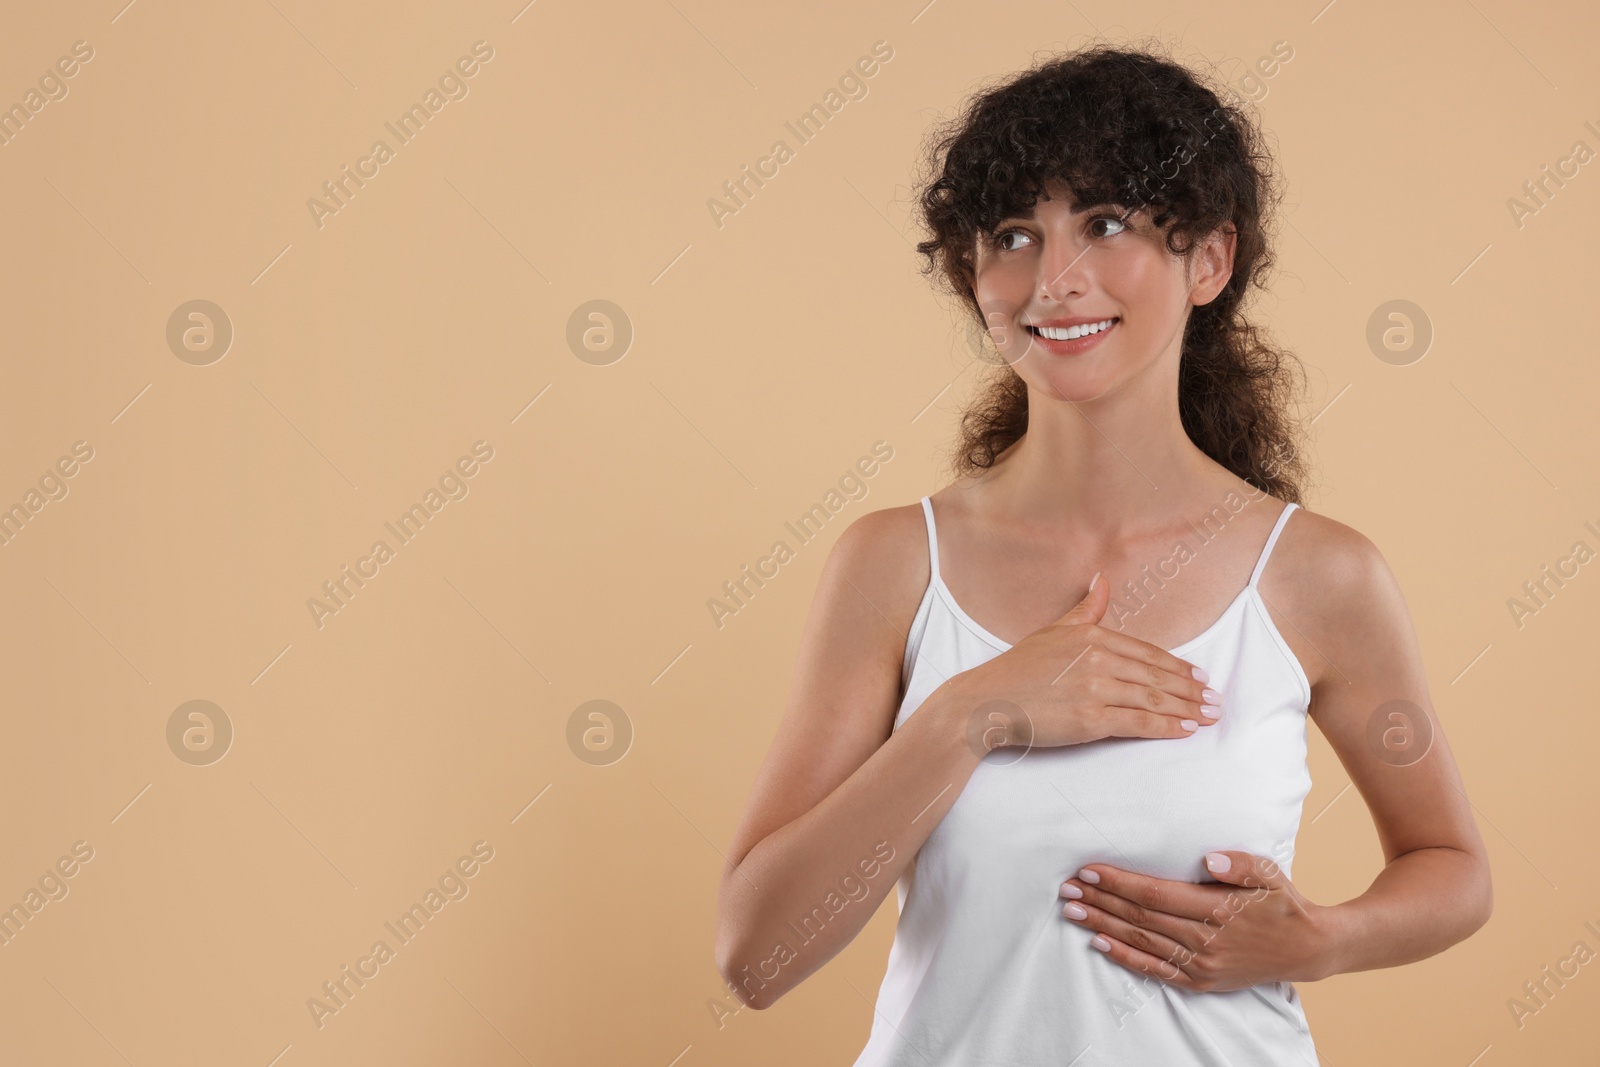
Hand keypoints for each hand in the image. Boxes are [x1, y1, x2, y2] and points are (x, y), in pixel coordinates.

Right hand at [964, 571, 1221, 748]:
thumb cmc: (1017, 669)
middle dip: (1191, 690)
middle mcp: (1098, 659)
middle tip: (1215, 700)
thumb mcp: (1052, 631)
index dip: (1178, 666)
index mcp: (1092, 636)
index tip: (1200, 677)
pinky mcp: (1091, 720)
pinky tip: (1185, 730)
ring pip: (1153, 699)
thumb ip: (1086, 610)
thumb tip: (1102, 580)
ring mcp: (1096, 689)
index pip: (1147, 652)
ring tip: (1208, 716)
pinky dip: (1166, 727)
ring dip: (1187, 709)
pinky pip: (1138, 723)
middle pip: (1156, 676)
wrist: (986, 702)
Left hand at [1058, 851, 1335, 989]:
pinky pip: (1155, 969)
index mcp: (1217, 909)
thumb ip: (1239, 864)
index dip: (1119, 882)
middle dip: (1100, 900)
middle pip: (1140, 917)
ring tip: (1073, 911)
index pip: (1155, 894)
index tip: (1089, 869)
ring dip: (1103, 925)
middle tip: (1067, 887)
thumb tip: (1208, 858)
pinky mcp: (1200, 981)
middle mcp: (1205, 939)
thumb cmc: (1283, 902)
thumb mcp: (1269, 872)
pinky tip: (1100, 944)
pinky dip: (1125, 957)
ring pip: (1142, 941)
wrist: (1307, 949)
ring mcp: (1201, 964)